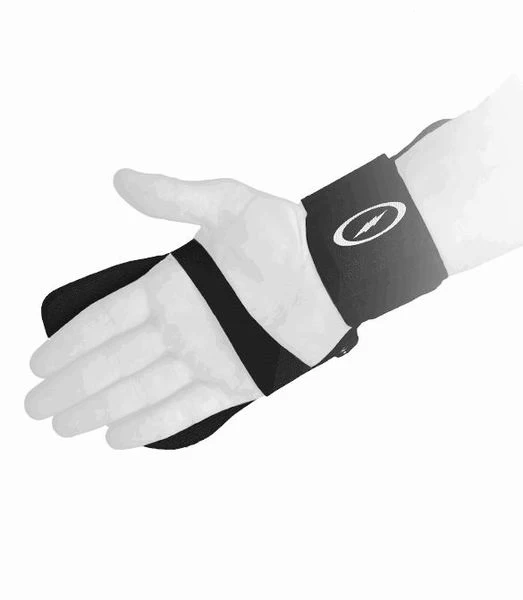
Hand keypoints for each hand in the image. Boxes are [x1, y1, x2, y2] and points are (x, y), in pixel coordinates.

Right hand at [26, 173, 347, 447]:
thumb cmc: (290, 236)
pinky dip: (152, 423)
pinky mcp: (238, 382)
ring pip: (141, 388)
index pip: (108, 319)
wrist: (339, 274)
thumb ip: (176, 197)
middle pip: (114, 360)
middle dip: (73, 383)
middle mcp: (184, 325)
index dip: (71, 341)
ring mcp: (208, 356)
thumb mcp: (231, 204)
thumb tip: (121, 178)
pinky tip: (118, 436)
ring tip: (63, 425)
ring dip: (101, 408)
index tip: (39, 361)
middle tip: (35, 404)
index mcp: (174, 285)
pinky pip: (186, 408)